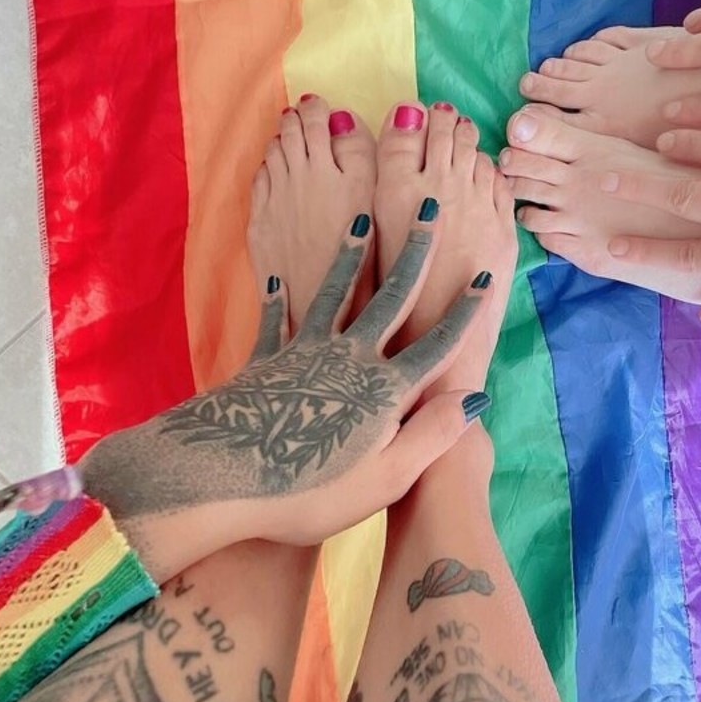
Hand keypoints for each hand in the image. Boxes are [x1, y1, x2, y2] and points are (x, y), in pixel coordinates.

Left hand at [81, 213, 492, 578]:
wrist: (216, 479)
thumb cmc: (308, 491)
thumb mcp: (386, 479)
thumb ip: (432, 436)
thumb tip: (475, 396)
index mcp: (384, 391)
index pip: (435, 345)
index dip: (463, 312)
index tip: (484, 277)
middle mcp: (348, 360)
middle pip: (389, 299)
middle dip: (414, 253)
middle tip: (428, 210)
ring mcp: (302, 355)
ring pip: (333, 295)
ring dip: (349, 258)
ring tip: (359, 222)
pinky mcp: (263, 365)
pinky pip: (275, 323)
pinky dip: (277, 301)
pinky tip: (277, 281)